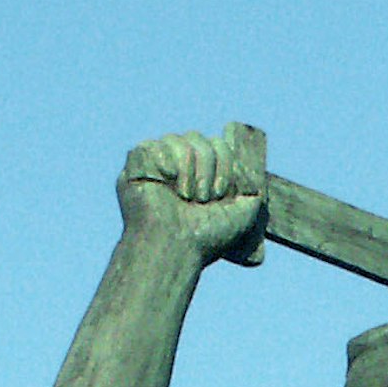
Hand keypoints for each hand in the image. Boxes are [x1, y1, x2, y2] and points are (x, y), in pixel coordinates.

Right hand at [119, 124, 267, 261]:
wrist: (176, 248)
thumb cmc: (207, 237)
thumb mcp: (243, 214)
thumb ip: (252, 190)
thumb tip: (251, 170)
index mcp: (202, 174)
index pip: (217, 144)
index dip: (224, 162)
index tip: (220, 194)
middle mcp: (180, 168)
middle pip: (198, 138)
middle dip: (206, 167)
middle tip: (202, 199)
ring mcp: (156, 166)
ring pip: (176, 139)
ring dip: (187, 168)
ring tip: (184, 196)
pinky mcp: (134, 168)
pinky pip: (149, 146)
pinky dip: (163, 160)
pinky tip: (165, 179)